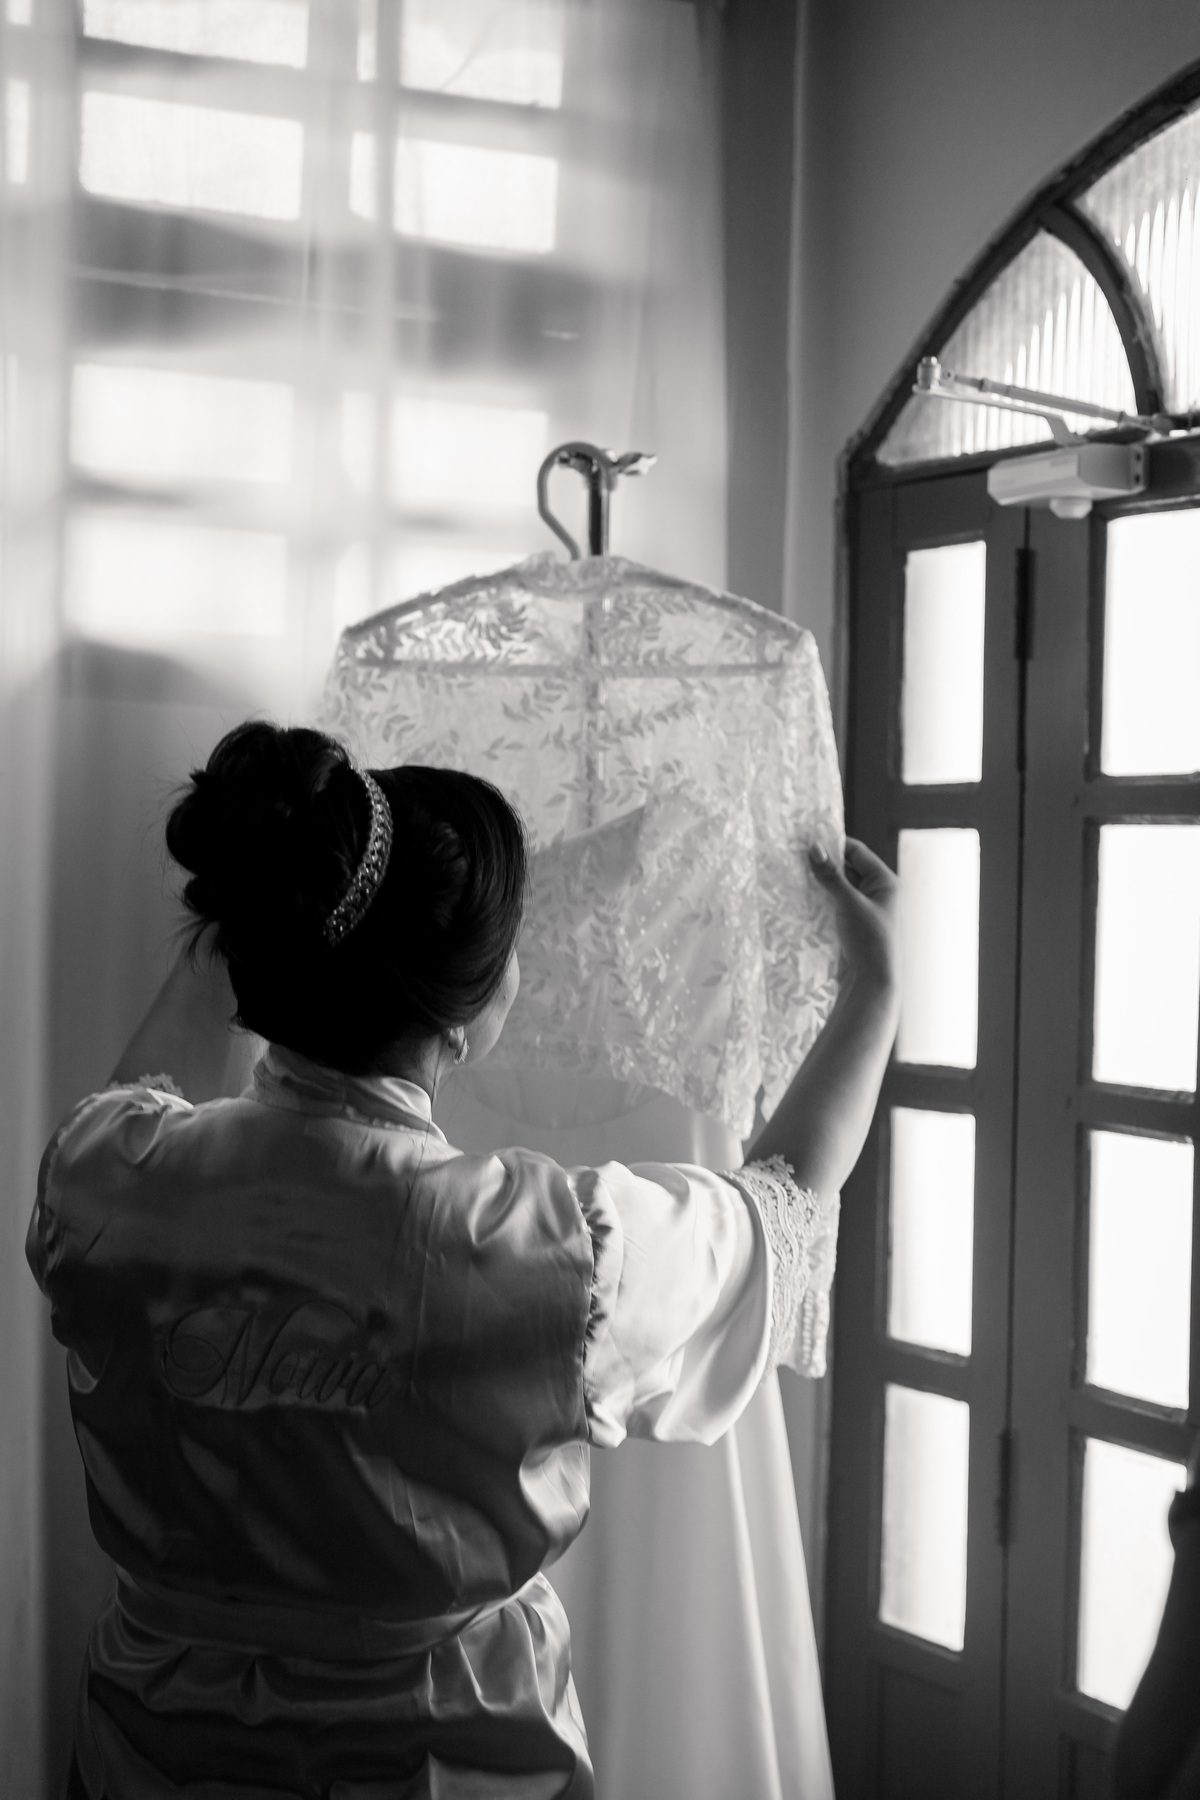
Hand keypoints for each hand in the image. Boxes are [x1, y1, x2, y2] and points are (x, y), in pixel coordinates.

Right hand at [809, 837, 898, 992]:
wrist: (869, 982)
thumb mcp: (848, 903)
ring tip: (795, 871)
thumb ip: (830, 875)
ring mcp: (864, 908)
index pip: (857, 852)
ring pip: (838, 885)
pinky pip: (834, 902)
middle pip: (847, 867)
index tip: (807, 840)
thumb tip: (813, 847)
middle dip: (824, 862)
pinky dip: (820, 896)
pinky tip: (802, 892)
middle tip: (796, 855)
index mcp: (885, 882)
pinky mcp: (851, 923)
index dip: (833, 845)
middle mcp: (877, 892)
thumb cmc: (868, 940)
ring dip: (820, 880)